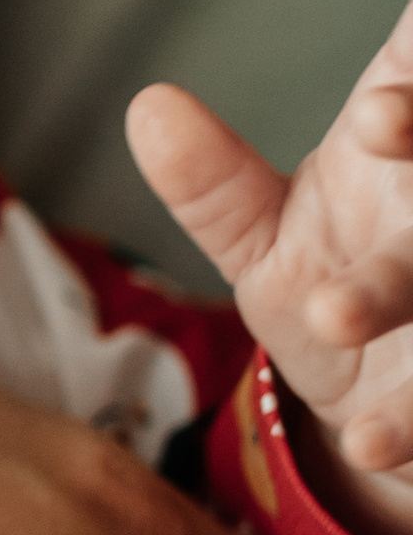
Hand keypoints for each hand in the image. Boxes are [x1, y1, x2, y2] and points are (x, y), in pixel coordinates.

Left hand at [132, 0, 412, 534]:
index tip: (374, 110)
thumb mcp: (266, 242)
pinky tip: (367, 443)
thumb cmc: (336, 285)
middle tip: (381, 125)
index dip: (404, 98)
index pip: (410, 91)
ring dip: (394, 289)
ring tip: (331, 314)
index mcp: (399, 151)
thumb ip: (214, 187)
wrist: (381, 405)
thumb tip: (148, 107)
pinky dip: (409, 419)